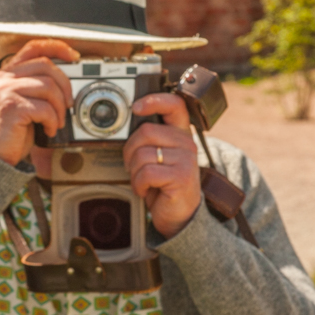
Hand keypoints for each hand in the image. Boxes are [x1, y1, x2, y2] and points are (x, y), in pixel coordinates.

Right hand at [0, 39, 77, 165]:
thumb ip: (34, 88)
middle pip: (46, 66)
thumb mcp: (20, 103)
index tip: (74, 57)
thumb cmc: (8, 132)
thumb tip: (66, 85)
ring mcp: (5, 91)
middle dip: (64, 86)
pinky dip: (52, 121)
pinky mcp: (11, 107)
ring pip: (48, 86)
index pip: (33, 48)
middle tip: (68, 105)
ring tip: (57, 122)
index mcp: (6, 74)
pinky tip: (48, 130)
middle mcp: (3, 78)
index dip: (57, 47)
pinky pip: (45, 108)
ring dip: (59, 108)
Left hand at [122, 93, 200, 238]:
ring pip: (142, 154)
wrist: (179, 215)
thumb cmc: (164, 185)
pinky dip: (139, 184)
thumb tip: (128, 123)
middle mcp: (186, 143)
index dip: (155, 100)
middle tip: (135, 167)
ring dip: (134, 171)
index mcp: (180, 134)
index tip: (136, 107)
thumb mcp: (158, 157)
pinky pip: (146, 173)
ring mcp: (185, 159)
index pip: (174, 105)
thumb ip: (150, 139)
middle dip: (131, 151)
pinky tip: (146, 190)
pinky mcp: (181, 176)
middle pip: (145, 132)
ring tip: (143, 181)